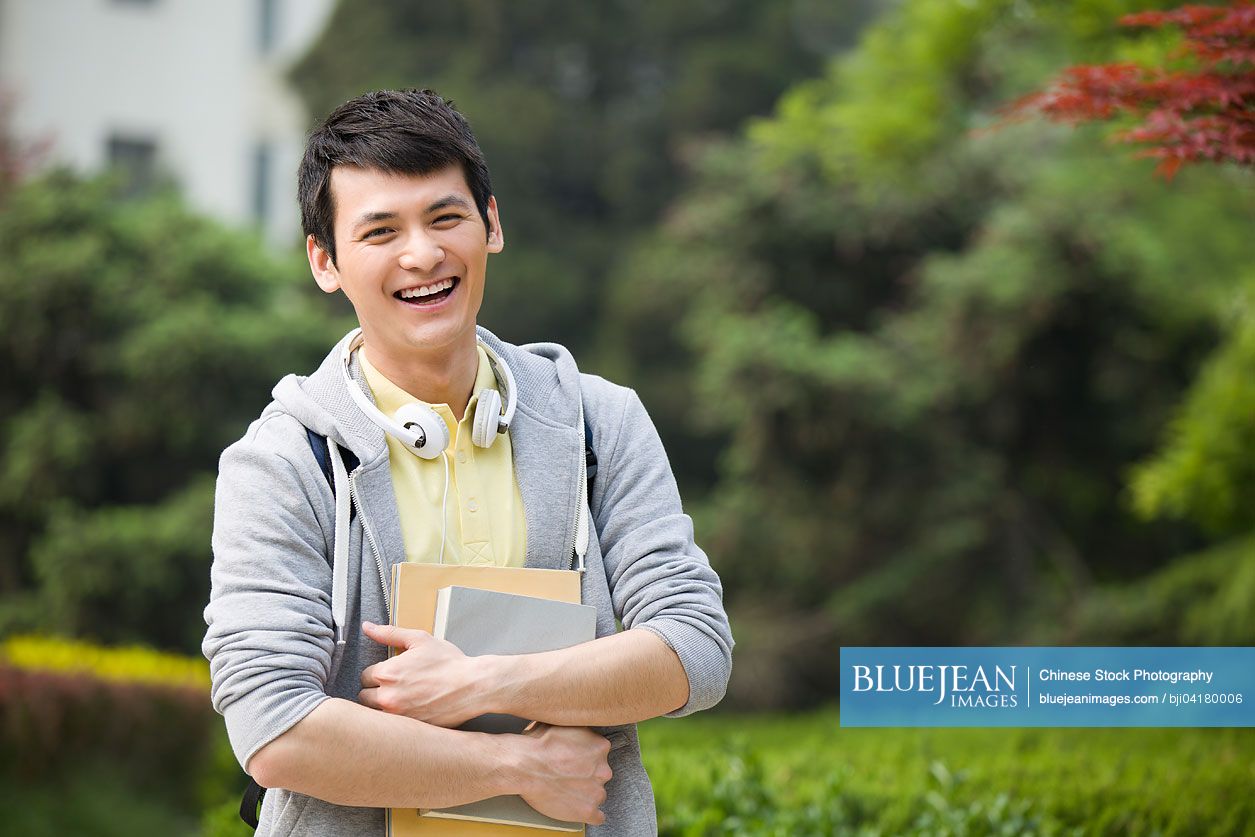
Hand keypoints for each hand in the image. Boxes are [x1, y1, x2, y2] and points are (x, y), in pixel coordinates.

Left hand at [358, 621, 485, 726]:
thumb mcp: (420, 640)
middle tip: (397, 686)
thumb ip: (390, 633)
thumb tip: (368, 627)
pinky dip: (398, 720)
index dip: (377, 673)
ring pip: (376, 714)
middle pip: (364, 697)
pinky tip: (413, 709)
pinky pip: (393, 727)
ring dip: (384, 707)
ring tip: (404, 699)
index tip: (391, 673)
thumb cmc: (449, 663)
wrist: (473, 686)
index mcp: (387, 674)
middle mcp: (388, 697)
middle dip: (376, 691)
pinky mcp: (410, 729)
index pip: (364, 677)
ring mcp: (398, 716)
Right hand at [516, 724, 611, 825]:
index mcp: (600, 746)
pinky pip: (597, 816)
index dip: (585, 757)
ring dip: (585, 794)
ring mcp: (596, 791)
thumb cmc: (537, 743)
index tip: (574, 760)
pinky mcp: (587, 811)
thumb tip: (577, 721)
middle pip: (600, 774)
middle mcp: (603, 769)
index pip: (600, 754)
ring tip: (565, 790)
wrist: (524, 765)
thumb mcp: (562, 723)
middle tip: (566, 774)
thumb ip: (578, 729)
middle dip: (586, 775)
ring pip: (597, 794)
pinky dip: (588, 814)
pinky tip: (577, 808)